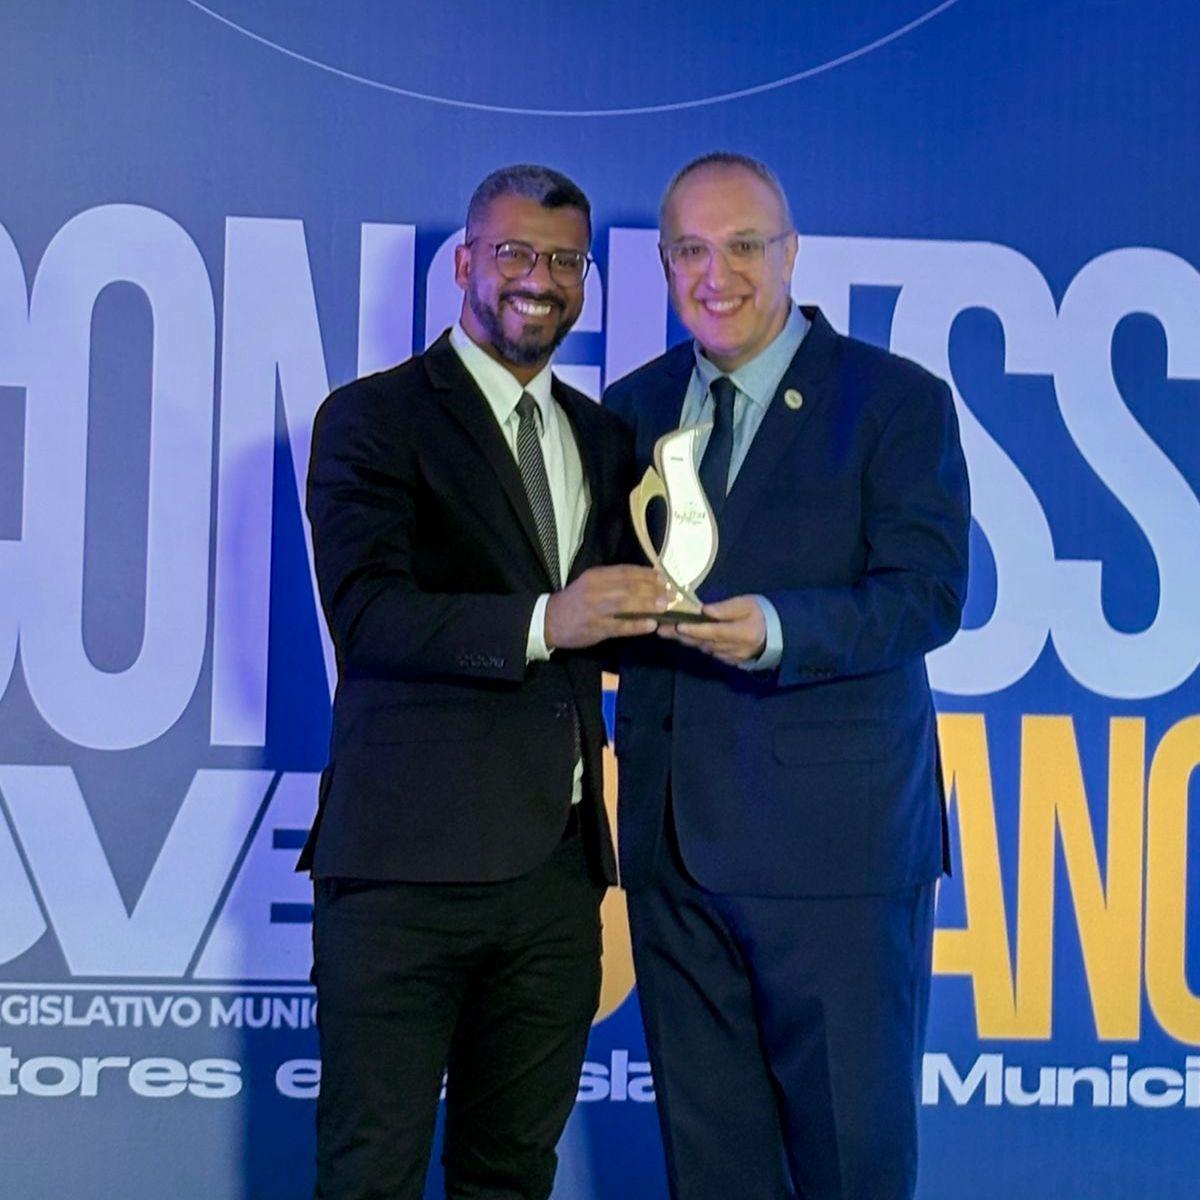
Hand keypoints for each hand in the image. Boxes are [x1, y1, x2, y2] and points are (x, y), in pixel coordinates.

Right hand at [545, 566, 672, 648]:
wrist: (550, 620)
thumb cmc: (576, 601)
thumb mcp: (591, 584)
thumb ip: (613, 581)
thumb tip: (644, 580)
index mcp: (595, 576)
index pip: (625, 572)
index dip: (646, 574)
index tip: (663, 578)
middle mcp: (596, 590)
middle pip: (629, 587)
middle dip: (652, 590)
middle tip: (671, 594)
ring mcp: (596, 610)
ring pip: (626, 605)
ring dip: (648, 605)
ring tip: (665, 607)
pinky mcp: (596, 629)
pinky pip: (620, 626)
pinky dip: (637, 626)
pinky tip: (651, 625)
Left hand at [658, 594, 766, 664]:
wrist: (774, 634)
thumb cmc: (760, 613)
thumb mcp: (747, 604)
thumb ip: (727, 608)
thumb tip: (705, 610)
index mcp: (743, 633)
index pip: (715, 632)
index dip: (696, 629)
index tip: (679, 625)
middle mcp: (735, 649)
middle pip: (704, 642)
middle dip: (682, 635)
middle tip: (662, 629)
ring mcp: (731, 657)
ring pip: (703, 648)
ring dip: (685, 640)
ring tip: (666, 631)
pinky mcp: (727, 660)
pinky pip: (707, 652)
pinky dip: (694, 644)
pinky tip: (681, 637)